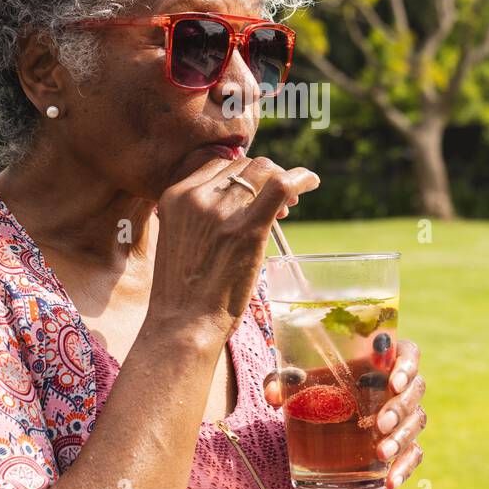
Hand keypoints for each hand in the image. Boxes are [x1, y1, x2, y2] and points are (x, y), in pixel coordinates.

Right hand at [149, 155, 318, 340]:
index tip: (254, 193)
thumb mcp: (179, 240)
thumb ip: (200, 217)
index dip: (242, 174)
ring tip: (290, 204)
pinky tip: (311, 181)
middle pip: (243, 165)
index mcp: (176, 196)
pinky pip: (281, 185)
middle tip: (278, 203)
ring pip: (263, 170)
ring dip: (281, 179)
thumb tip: (233, 206)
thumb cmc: (183, 293)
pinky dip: (301, 178)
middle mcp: (198, 196)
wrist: (182, 324)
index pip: (218, 165)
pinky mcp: (248, 228)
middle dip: (263, 178)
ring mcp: (222, 210)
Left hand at [263, 337, 424, 488]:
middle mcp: (398, 385)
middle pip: (415, 390)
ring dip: (403, 438)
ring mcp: (404, 415)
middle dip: (400, 408)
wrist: (325, 427)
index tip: (392, 382)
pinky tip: (390, 482)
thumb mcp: (299, 385)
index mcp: (379, 360)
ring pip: (416, 422)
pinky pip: (414, 454)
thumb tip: (273, 394)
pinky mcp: (404, 443)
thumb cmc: (317, 391)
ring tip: (381, 453)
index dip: (406, 365)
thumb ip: (282, 382)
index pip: (408, 353)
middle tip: (380, 423)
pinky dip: (405, 468)